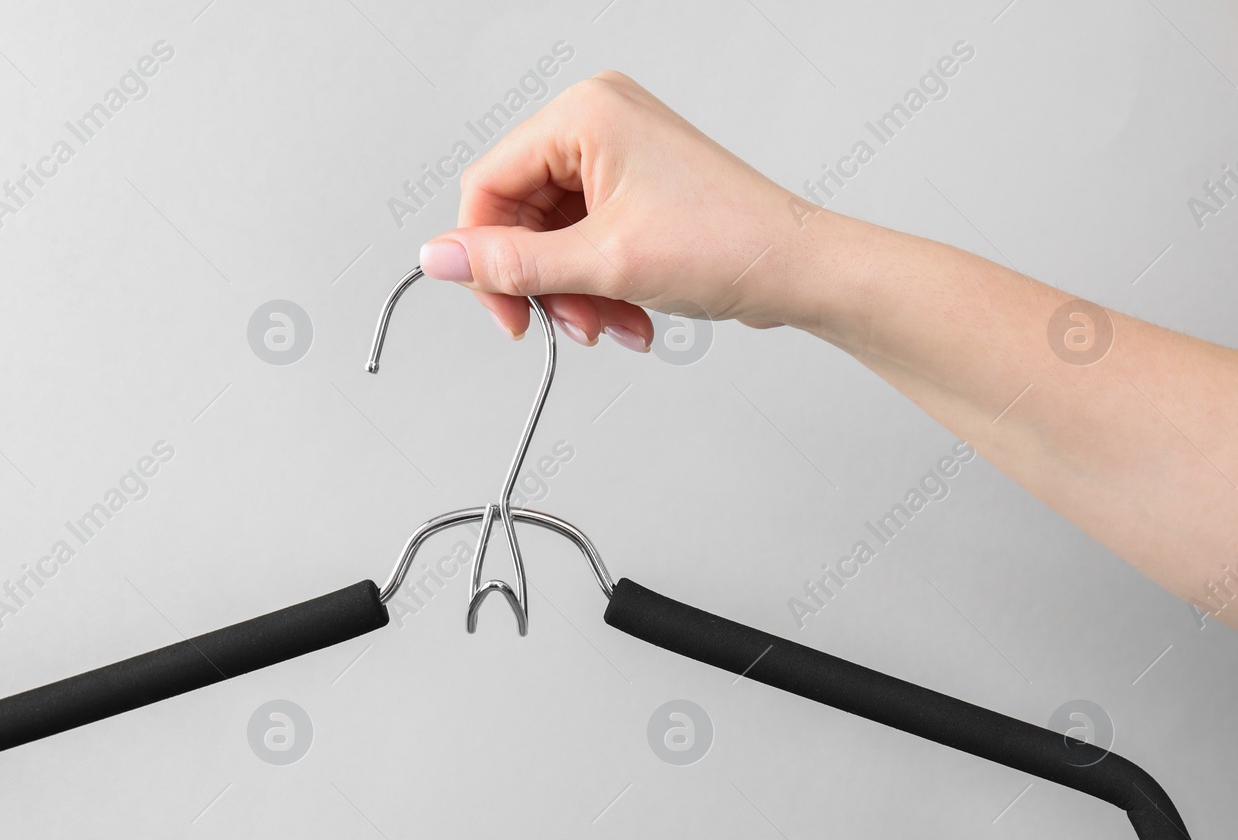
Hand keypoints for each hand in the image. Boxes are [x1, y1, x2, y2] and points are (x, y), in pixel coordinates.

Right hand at [419, 71, 862, 348]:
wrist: (799, 270)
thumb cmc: (729, 244)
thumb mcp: (601, 263)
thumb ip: (511, 263)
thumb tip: (438, 258)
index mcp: (585, 114)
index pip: (490, 185)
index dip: (485, 256)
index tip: (503, 312)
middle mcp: (599, 122)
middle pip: (521, 216)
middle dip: (543, 284)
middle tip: (564, 327)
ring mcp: (619, 154)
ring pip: (554, 238)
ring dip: (574, 295)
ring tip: (608, 326)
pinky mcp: (636, 187)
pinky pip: (586, 241)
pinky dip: (598, 287)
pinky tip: (627, 318)